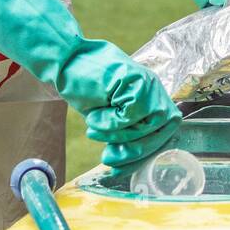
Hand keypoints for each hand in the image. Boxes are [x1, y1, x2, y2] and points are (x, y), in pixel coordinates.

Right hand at [75, 40, 181, 169]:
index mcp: (152, 95)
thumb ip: (125, 133)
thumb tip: (127, 164)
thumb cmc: (85, 88)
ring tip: (93, 127)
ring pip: (145, 126)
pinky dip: (109, 123)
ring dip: (116, 135)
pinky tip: (94, 115)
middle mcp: (153, 88)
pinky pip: (129, 116)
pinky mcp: (134, 80)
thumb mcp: (109, 116)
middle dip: (133, 151)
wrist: (65, 61)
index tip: (122, 168)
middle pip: (161, 131)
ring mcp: (146, 82)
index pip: (164, 131)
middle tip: (107, 157)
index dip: (145, 153)